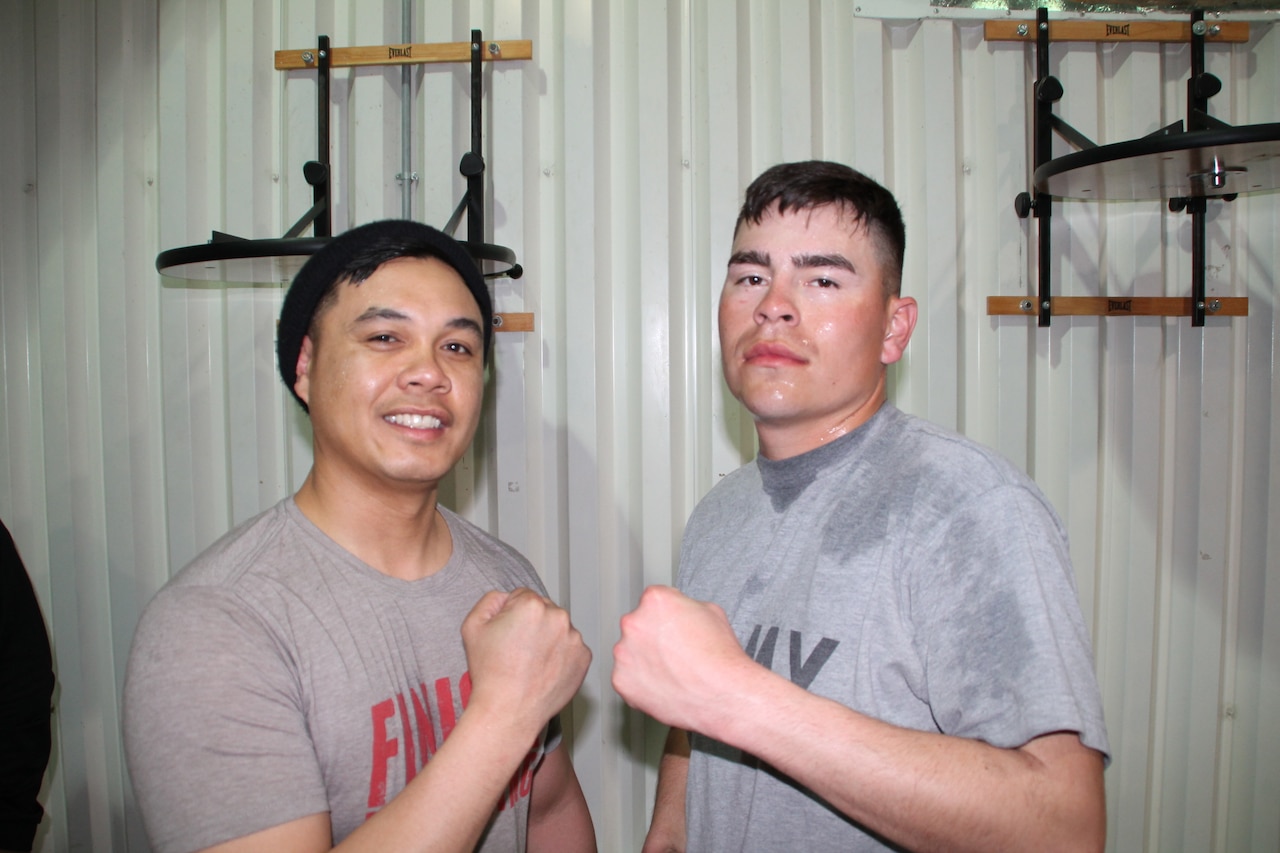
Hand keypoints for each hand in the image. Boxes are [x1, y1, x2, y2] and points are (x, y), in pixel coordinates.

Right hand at [461, 588, 590, 730]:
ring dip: (548, 639)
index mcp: (532, 605)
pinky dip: (561, 656)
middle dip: (533, 624)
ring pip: (559, 629)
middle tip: (518, 651)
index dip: (511, 615)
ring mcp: (574, 638)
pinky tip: (544, 670)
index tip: (507, 635)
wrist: (508, 712)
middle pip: (544, 610)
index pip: (523, 596)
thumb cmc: (490, 673)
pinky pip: (571, 648)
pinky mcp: (584, 658)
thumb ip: (491, 600)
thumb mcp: (472, 627)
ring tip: (531, 663)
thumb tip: (508, 598)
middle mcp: (558, 617)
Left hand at [612, 585, 752, 732]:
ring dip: (644, 660)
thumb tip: (679, 611)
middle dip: (652, 637)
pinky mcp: (621, 681)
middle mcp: (633, 623)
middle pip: (637, 626)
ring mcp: (624, 653)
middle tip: (674, 653)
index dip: (667, 616)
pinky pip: (627, 678)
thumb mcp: (711, 611)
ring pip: (630, 653)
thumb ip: (685, 606)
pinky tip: (663, 685)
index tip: (674, 627)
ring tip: (671, 672)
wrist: (723, 695)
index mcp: (654, 601)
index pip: (653, 601)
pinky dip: (641, 683)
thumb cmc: (720, 657)